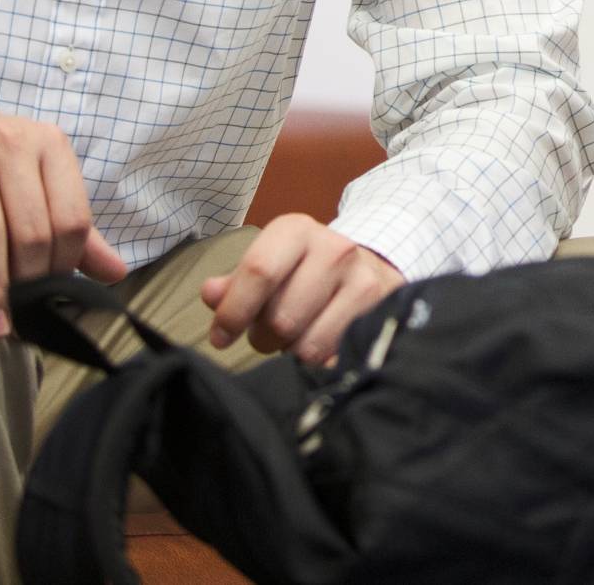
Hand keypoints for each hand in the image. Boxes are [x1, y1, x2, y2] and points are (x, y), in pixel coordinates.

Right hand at [0, 82, 129, 337]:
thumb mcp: (32, 178)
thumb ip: (69, 225)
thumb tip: (116, 274)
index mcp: (50, 145)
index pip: (72, 218)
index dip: (64, 265)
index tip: (50, 296)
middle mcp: (13, 141)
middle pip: (33, 229)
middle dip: (27, 282)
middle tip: (16, 318)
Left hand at [201, 217, 403, 367]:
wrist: (366, 266)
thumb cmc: (302, 271)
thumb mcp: (268, 266)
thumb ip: (235, 284)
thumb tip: (211, 293)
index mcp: (296, 231)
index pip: (259, 272)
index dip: (233, 313)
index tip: (221, 337)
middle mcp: (334, 248)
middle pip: (281, 318)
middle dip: (264, 338)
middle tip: (268, 334)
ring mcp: (363, 278)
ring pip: (308, 344)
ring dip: (293, 352)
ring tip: (296, 337)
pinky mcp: (382, 308)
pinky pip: (336, 357)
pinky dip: (320, 361)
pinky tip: (322, 343)